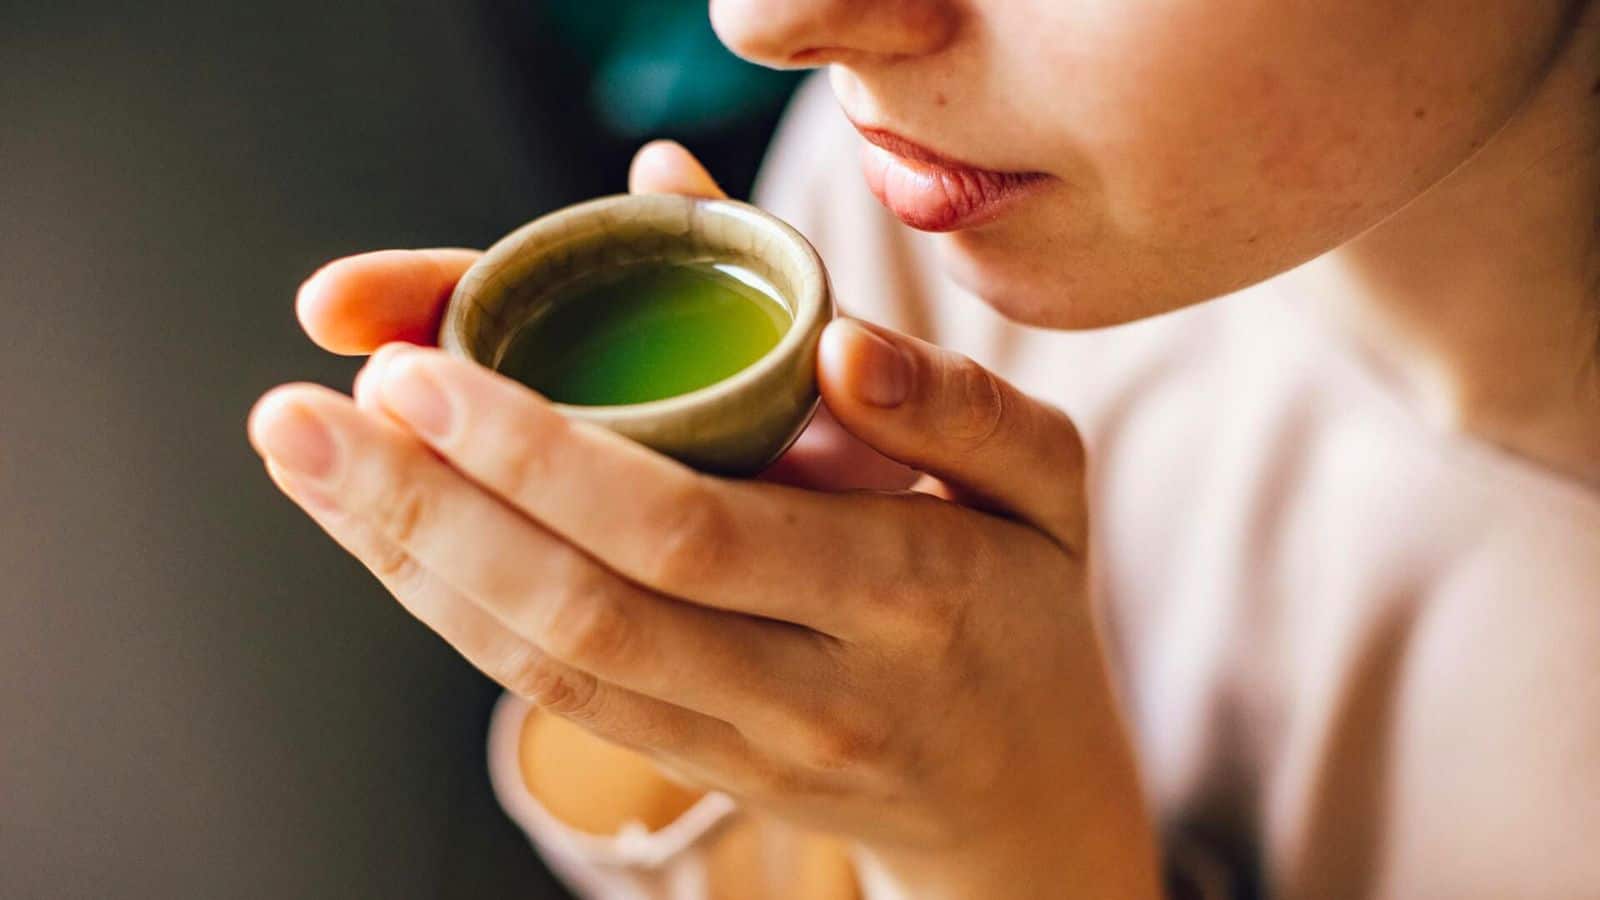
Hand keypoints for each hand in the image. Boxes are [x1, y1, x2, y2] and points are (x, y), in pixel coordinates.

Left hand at [253, 143, 1160, 898]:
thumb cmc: (1024, 606)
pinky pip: (552, 696)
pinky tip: (384, 535)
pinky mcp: (690, 764)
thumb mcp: (1043, 482)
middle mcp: (805, 685)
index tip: (424, 369)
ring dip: (410, 560)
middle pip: (585, 610)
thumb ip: (952, 396)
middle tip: (305, 411)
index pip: (691, 530)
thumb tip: (834, 339)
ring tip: (305, 459)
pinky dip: (454, 611)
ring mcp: (738, 743)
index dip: (543, 457)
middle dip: (427, 508)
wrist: (1018, 795)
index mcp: (901, 590)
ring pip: (546, 666)